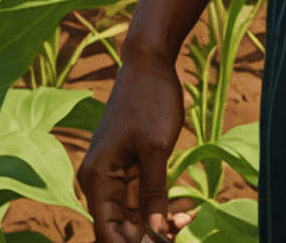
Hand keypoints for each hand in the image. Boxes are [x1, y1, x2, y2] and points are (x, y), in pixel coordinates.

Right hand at [78, 48, 192, 242]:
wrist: (150, 62)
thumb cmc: (150, 98)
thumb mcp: (156, 147)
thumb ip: (154, 193)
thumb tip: (154, 233)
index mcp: (97, 180)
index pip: (107, 235)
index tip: (163, 242)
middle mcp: (99, 183)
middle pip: (120, 230)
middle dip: (151, 234)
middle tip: (183, 226)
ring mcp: (114, 176)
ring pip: (133, 218)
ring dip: (158, 223)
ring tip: (188, 217)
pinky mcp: (128, 168)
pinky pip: (140, 199)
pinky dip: (159, 206)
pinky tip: (184, 209)